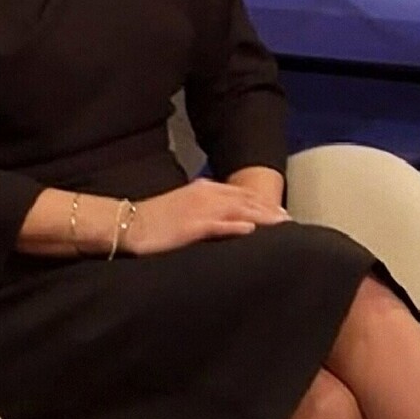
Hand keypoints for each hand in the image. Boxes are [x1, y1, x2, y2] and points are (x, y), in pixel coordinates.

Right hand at [125, 179, 289, 255]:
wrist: (129, 224)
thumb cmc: (154, 220)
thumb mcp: (183, 207)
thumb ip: (206, 208)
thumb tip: (227, 217)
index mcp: (203, 188)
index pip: (240, 194)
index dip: (263, 204)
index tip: (281, 214)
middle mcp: (204, 194)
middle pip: (245, 201)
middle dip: (269, 210)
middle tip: (290, 221)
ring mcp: (199, 209)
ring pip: (238, 211)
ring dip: (261, 217)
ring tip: (281, 225)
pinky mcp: (191, 226)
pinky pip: (218, 225)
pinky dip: (235, 226)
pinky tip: (251, 230)